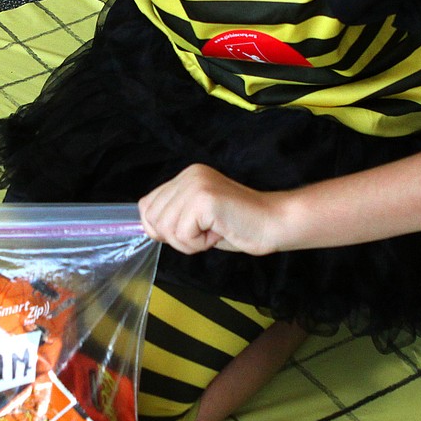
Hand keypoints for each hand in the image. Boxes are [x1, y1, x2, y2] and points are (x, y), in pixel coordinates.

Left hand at [138, 164, 283, 255]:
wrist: (273, 222)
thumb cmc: (240, 225)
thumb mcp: (198, 217)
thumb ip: (174, 216)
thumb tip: (148, 227)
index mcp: (186, 176)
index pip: (147, 204)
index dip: (159, 227)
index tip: (185, 233)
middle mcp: (188, 175)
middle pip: (152, 218)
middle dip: (175, 237)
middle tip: (204, 233)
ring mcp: (195, 185)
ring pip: (166, 229)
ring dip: (189, 242)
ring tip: (213, 232)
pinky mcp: (204, 199)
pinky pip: (183, 235)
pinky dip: (199, 244)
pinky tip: (218, 232)